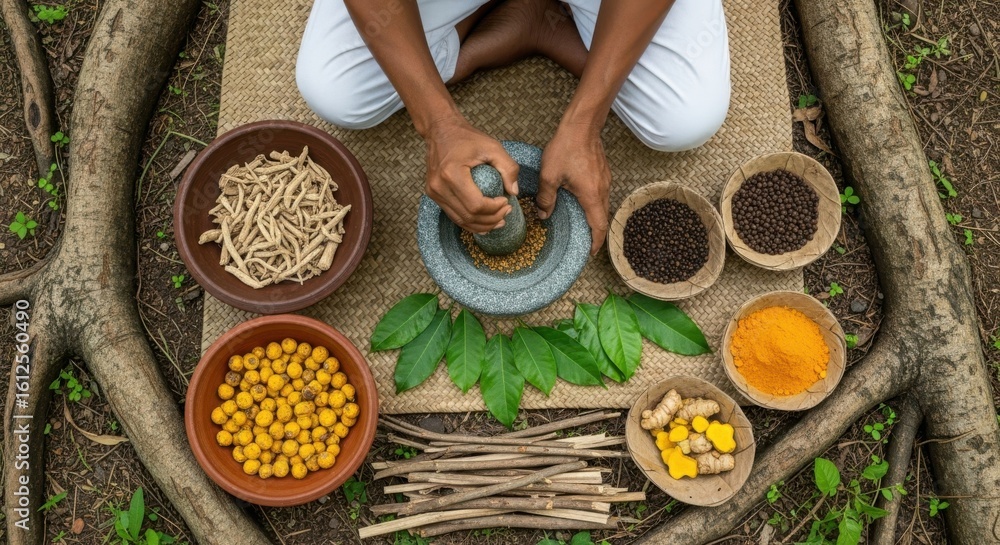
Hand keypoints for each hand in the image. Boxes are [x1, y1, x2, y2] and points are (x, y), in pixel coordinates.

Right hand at [424, 116, 519, 233]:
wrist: (441, 130)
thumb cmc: (467, 137)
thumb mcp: (493, 147)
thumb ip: (508, 167)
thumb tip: (514, 192)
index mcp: (452, 173)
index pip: (476, 205)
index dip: (494, 209)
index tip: (507, 201)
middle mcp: (439, 186)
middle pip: (468, 216)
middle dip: (491, 219)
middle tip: (506, 213)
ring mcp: (433, 192)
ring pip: (460, 220)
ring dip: (481, 225)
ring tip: (499, 221)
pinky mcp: (433, 194)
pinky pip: (453, 215)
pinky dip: (470, 222)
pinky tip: (484, 223)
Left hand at [537, 123, 609, 254]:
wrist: (582, 125)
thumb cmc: (566, 148)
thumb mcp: (549, 176)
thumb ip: (546, 198)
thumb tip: (543, 215)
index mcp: (591, 195)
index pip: (599, 226)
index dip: (596, 242)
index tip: (590, 252)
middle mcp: (602, 190)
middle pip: (602, 217)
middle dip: (595, 232)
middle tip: (583, 242)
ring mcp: (605, 180)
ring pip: (602, 205)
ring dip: (594, 217)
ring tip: (581, 224)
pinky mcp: (602, 172)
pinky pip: (600, 194)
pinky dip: (593, 203)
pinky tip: (580, 201)